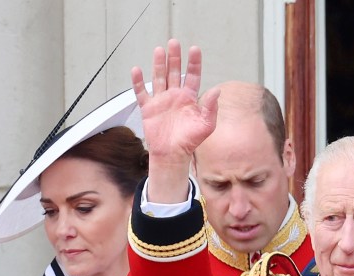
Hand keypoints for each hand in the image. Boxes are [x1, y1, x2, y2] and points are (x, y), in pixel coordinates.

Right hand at [130, 39, 219, 201]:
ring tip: (159, 50)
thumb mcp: (206, 125)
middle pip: (174, 72)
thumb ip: (211, 107)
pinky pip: (141, 93)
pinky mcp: (148, 108)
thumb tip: (217, 90)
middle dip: (175, 58)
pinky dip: (138, 82)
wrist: (172, 155)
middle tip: (174, 43)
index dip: (194, 63)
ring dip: (159, 64)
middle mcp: (175, 96)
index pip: (192, 76)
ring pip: (159, 78)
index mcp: (190, 99)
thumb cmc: (190, 141)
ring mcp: (161, 101)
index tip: (194, 49)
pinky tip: (137, 70)